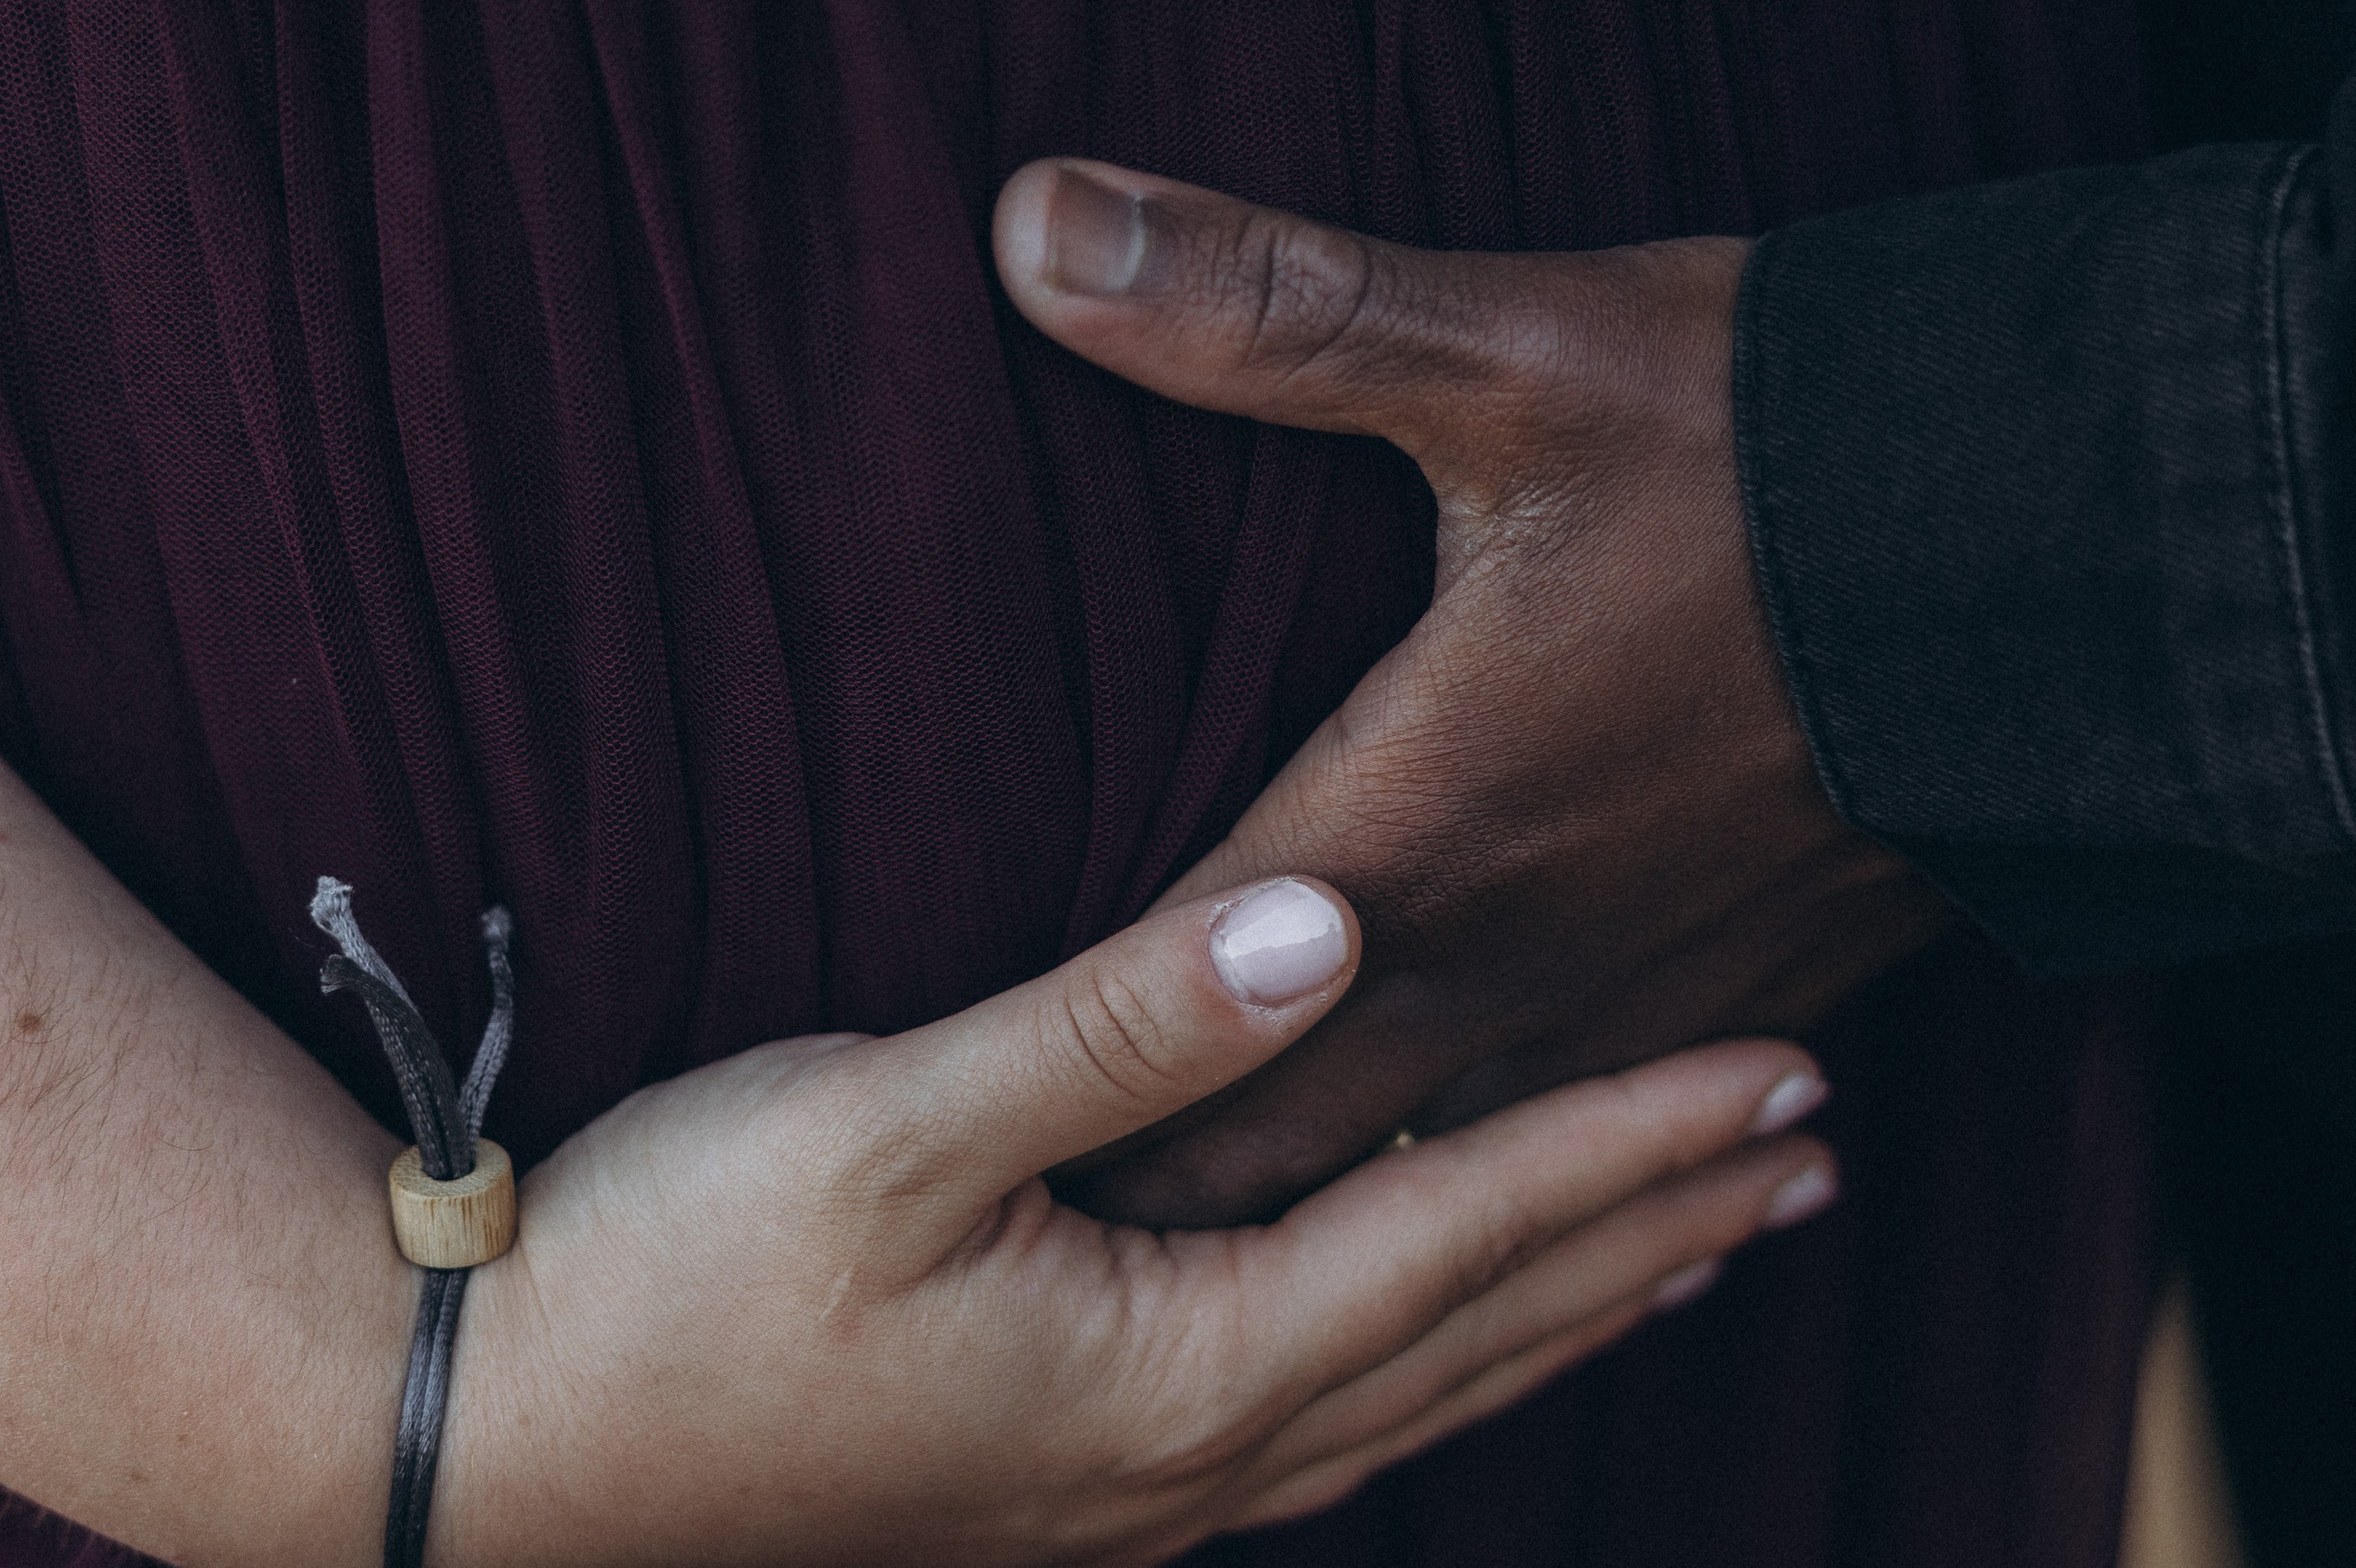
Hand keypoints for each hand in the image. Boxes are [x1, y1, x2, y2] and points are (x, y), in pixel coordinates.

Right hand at [432, 878, 1835, 1565]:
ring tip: (1692, 1241)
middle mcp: (1197, 1449)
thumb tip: (1333, 924)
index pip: (1479, 1236)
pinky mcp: (1068, 1472)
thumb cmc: (680, 1272)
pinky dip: (1441, 1349)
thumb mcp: (891, 1126)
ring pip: (1428, 1386)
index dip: (1642, 1149)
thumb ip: (1123, 1029)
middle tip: (1811, 1153)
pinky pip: (1331, 1411)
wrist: (493, 1438)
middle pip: (1494, 1328)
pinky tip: (1446, 1324)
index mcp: (1184, 1362)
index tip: (1789, 1079)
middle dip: (1662, 1233)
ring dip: (1573, 1302)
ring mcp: (1136, 1481)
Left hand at [992, 162, 1953, 1226]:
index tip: (988, 1150)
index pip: (1171, 1028)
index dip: (1066, 1093)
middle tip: (1068, 1226)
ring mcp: (1633, 1008)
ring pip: (1440, 1185)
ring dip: (1340, 1211)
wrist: (2080, 554)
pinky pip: (1591, 1148)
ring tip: (1244, 1246)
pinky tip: (1490, 1175)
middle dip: (1172, 1196)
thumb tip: (1032, 220)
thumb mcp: (1510, 352)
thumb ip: (1261, 307)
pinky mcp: (1743, 1002)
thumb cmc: (1780, 457)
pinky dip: (1513, 1181)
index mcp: (1406, 833)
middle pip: (1286, 1159)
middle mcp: (1505, 963)